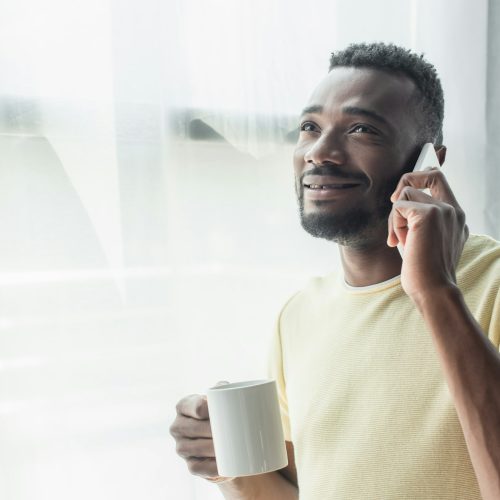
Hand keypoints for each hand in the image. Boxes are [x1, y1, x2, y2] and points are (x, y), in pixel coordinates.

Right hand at [169, 382, 233, 483]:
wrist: (223, 439)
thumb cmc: (221, 413)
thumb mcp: (220, 399)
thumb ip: (222, 389)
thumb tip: (223, 386)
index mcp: (184, 406)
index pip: (195, 406)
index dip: (208, 409)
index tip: (221, 410)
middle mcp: (178, 426)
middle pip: (196, 428)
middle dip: (213, 430)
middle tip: (233, 430)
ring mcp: (181, 447)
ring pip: (196, 448)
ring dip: (213, 449)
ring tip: (230, 446)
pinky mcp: (190, 465)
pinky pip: (198, 468)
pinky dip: (211, 468)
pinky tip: (221, 466)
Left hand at [387, 167, 468, 298]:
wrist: (433, 289)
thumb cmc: (426, 272)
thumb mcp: (426, 241)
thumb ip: (422, 222)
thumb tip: (400, 204)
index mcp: (456, 216)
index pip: (440, 181)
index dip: (420, 178)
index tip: (401, 196)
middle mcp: (453, 210)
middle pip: (431, 173)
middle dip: (407, 181)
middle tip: (395, 203)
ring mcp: (443, 210)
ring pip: (405, 193)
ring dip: (395, 218)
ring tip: (402, 239)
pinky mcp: (428, 214)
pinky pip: (398, 207)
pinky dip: (393, 225)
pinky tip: (399, 242)